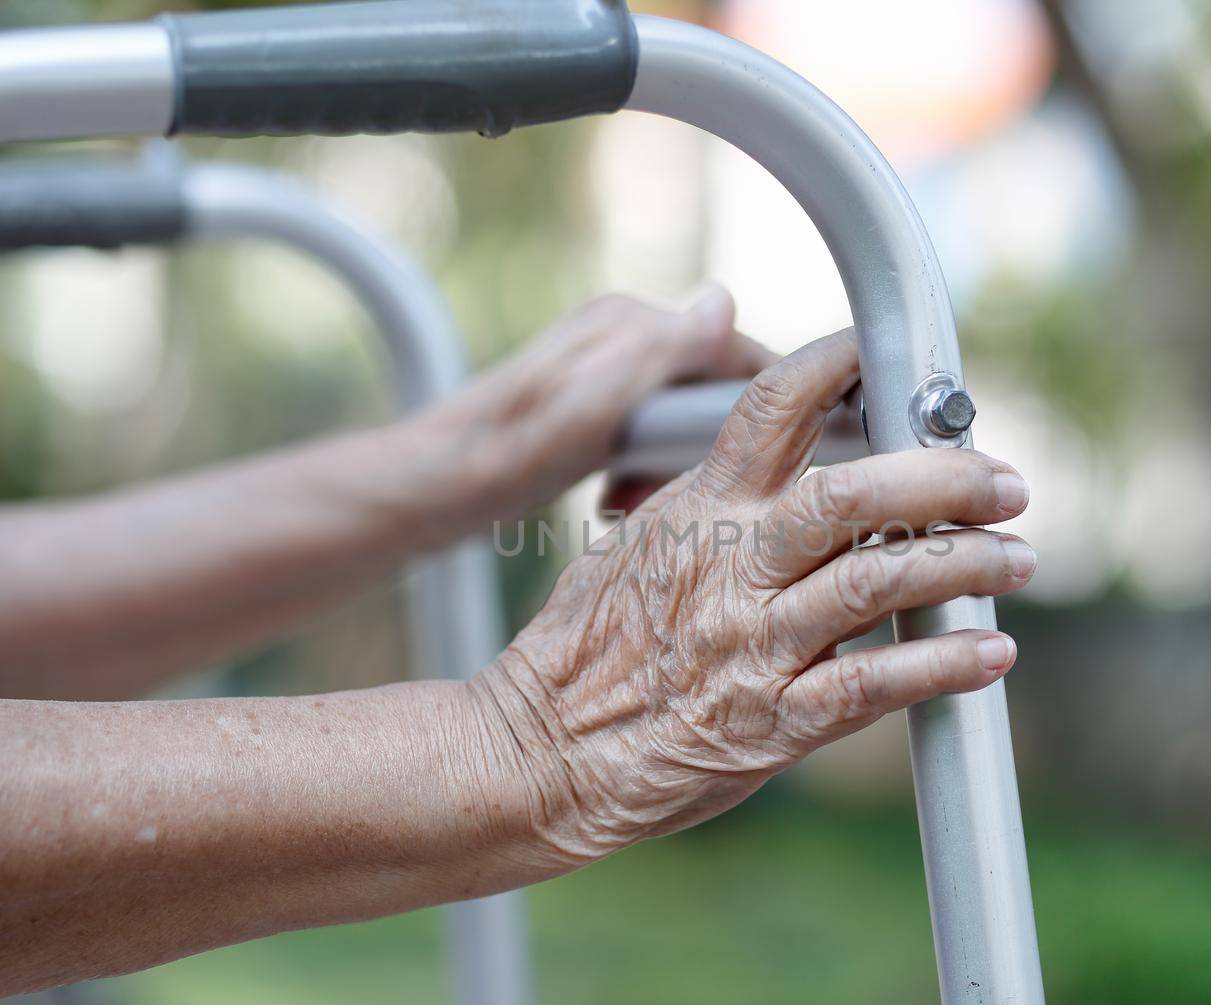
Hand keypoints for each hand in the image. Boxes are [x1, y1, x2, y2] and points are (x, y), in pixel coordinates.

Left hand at [393, 285, 775, 541]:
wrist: (433, 490)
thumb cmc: (506, 453)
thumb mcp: (595, 401)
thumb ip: (665, 348)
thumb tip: (724, 302)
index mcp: (629, 321)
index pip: (735, 349)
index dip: (763, 402)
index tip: (777, 456)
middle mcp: (619, 336)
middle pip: (711, 388)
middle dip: (708, 444)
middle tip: (678, 489)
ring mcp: (604, 372)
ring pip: (682, 421)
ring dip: (674, 466)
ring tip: (635, 498)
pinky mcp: (588, 410)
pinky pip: (650, 441)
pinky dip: (644, 474)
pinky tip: (614, 497)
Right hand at [468, 328, 1034, 875]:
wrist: (540, 755)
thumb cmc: (582, 650)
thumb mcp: (633, 548)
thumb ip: (704, 504)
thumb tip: (764, 464)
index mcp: (697, 512)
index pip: (773, 409)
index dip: (840, 367)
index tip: (895, 359)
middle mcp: (732, 568)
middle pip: (855, 493)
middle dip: (947, 479)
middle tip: (1006, 483)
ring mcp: (753, 644)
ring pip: (881, 580)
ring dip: (966, 565)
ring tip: (1017, 559)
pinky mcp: (772, 722)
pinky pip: (874, 684)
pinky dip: (943, 666)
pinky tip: (990, 654)